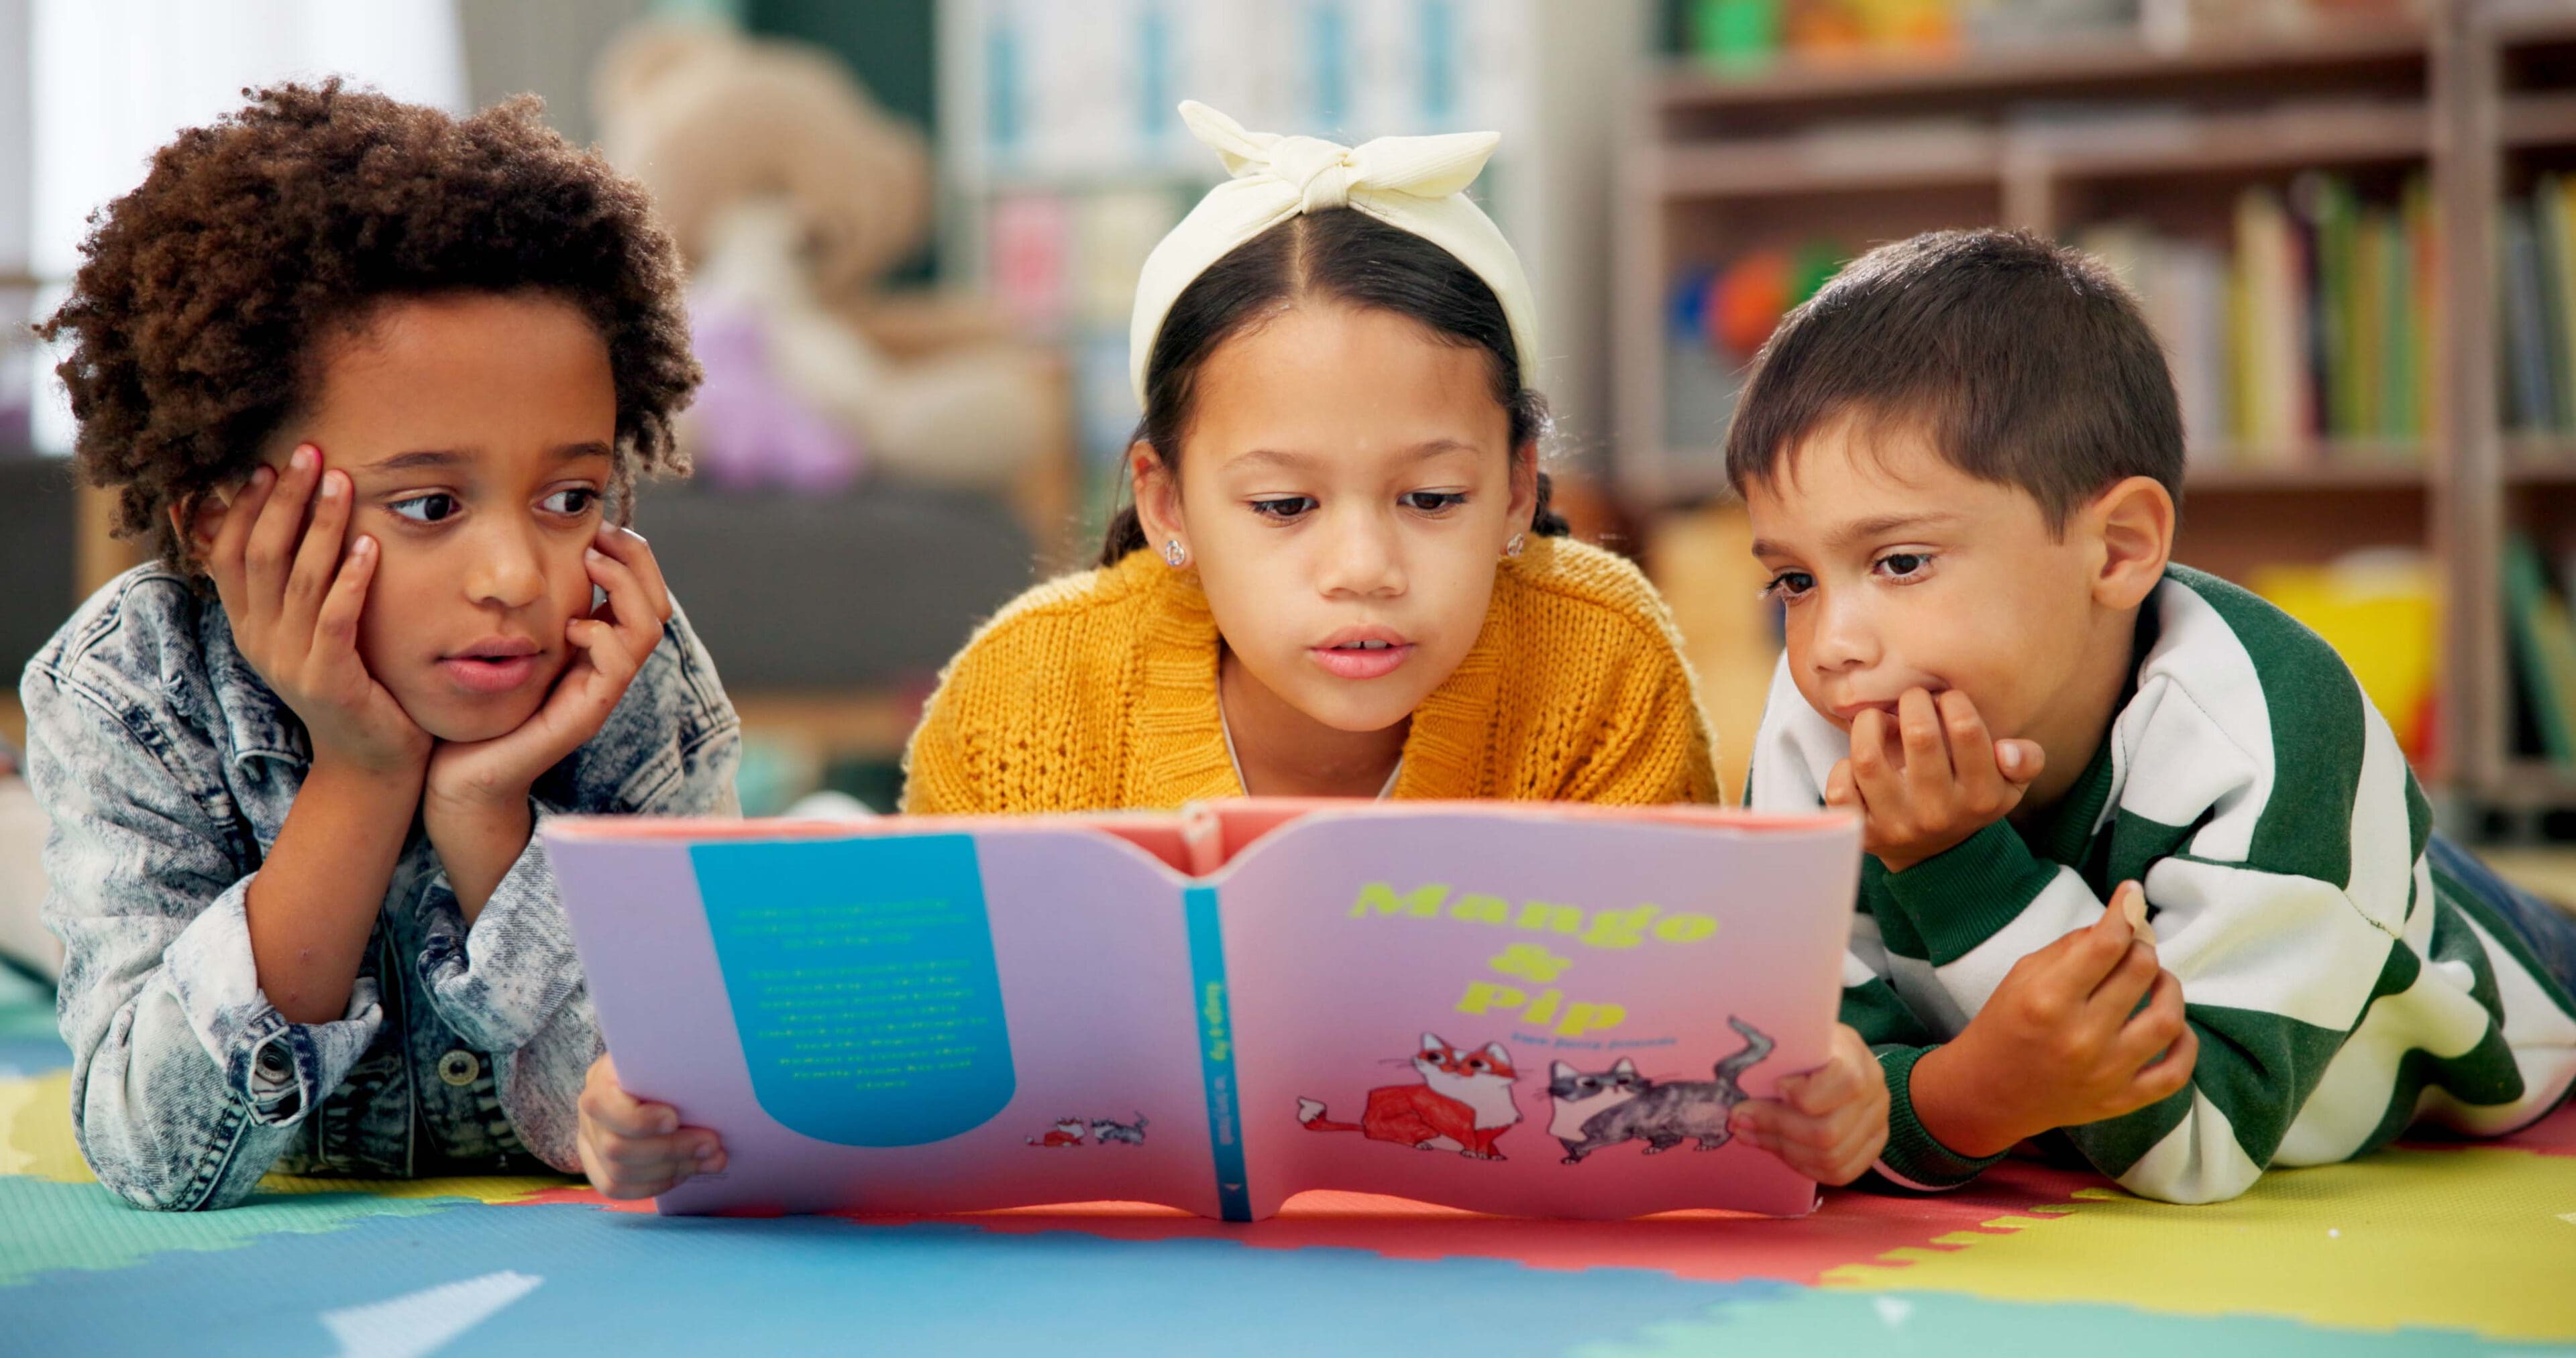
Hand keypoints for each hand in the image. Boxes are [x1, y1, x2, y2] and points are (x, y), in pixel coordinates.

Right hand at [202, 445, 428, 778]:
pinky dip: (350, 580)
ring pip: (299, 580)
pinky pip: (336, 620)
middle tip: (308, 451)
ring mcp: (291, 662)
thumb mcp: (309, 632)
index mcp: (249, 625)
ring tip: (343, 482)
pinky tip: (369, 547)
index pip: (229, 554)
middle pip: (261, 555)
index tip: (266, 464)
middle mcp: (261, 640)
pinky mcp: (330, 680)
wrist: (370, 762)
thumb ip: (294, 586)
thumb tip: (283, 526)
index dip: (245, 507)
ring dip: (321, 526)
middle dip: (284, 499)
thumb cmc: (350, 683)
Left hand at [425, 522, 673, 814]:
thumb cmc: (469, 703)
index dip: (630, 552)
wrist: (453, 771)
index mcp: (592, 644)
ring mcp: (601, 691)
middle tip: (600, 536)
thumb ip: (519, 601)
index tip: (597, 526)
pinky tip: (570, 626)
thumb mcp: (499, 637)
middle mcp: (605, 666)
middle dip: (637, 559)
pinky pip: (619, 664)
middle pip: (658, 603)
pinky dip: (602, 633)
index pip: (642, 590)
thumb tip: (517, 545)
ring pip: (649, 628)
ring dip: (625, 587)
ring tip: (590, 565)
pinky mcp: (585, 713)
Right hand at [577, 1053, 724, 1199]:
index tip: (675, 1119)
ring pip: (619, 1174)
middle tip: (712, 1143)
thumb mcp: (668, 1059)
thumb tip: (710, 1094)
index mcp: (600, 1079)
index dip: (638, 1120)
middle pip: (616, 1148)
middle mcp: (589, 1115)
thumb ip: (677, 1071)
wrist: (651, 1080)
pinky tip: (686, 1172)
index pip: (601, 1105)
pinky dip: (657, 1184)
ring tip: (710, 1158)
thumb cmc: (666, 1066)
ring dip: (672, 1169)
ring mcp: (589, 1144)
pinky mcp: (598, 1168)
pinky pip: (618, 1189)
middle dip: (671, 1149)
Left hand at [1728, 1023, 1889, 1184]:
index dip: (1805, 1093)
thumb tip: (1736, 1089)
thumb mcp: (1794, 1036)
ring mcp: (1878, 1124)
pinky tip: (1777, 1148)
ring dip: (1782, 1149)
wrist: (1838, 1056)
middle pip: (1827, 1131)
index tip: (1775, 1087)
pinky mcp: (1871, 1148)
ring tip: (1751, 1133)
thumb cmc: (1806, 1045)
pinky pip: (1839, 1173)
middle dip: (1776, 1127)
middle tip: (1740, 1118)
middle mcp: (1876, 1092)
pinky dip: (1802, 1166)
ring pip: (1830, 1158)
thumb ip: (1777, 1055)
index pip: (1845, 1083)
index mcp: (1856, 1057)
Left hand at [1827, 688, 2042, 871]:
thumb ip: (2026, 761)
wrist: (1936, 856)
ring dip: (1869, 724)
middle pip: (1920, 736)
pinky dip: (1842, 766)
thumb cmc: (1969, 801)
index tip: (1946, 699)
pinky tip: (1859, 760)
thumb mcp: (2010, 785)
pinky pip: (1840, 789)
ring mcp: (1897, 824)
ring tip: (1880, 720)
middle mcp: (1939, 812)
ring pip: (1868, 758)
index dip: (1952, 701)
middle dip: (1913, 702)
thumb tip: (2008, 748)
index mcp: (1980, 796)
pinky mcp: (1864, 832)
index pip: (1967, 731)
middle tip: (1912, 699)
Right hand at [1910, 883, 2195, 1156]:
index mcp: (2047, 999)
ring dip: (2168, 987)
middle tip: (2132, 945)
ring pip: (2168, 1018)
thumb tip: (2122, 922)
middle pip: (2141, 971)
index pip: (2106, 943)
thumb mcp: (2022, 974)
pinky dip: (2185, 1044)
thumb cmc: (2003, 1025)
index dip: (2126, 909)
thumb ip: (2072, 947)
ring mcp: (2106, 1073)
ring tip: (2155, 981)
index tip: (2131, 894)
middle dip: (2141, 946)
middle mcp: (2080, 1037)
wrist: (1987, 1094)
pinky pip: (2176, 1073)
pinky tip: (2171, 1027)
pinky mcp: (2121, 1101)